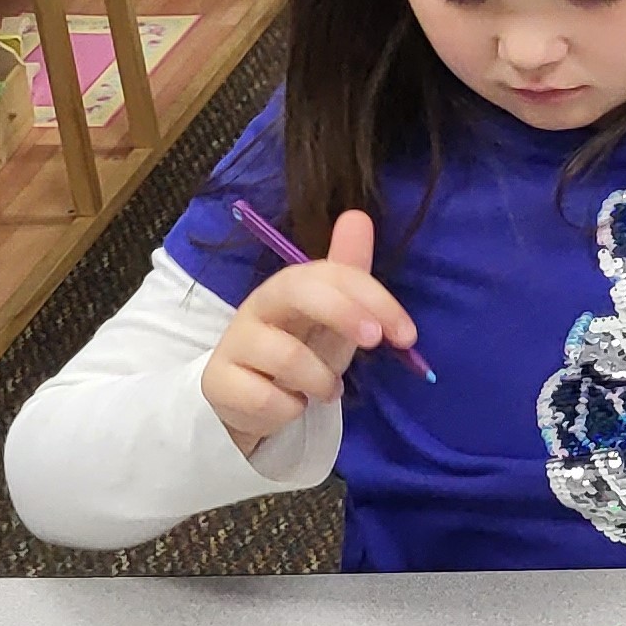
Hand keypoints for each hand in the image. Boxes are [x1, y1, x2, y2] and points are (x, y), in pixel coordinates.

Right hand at [201, 210, 414, 455]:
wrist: (247, 398)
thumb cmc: (297, 349)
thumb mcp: (330, 315)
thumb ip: (348, 273)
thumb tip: (358, 217)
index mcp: (289, 286)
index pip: (330, 273)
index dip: (373, 298)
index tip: (406, 335)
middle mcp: (258, 307)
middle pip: (299, 291)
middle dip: (345, 313)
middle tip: (374, 342)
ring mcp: (235, 345)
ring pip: (287, 356)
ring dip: (322, 381)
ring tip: (327, 390)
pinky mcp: (219, 383)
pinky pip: (268, 399)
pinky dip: (291, 409)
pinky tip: (292, 405)